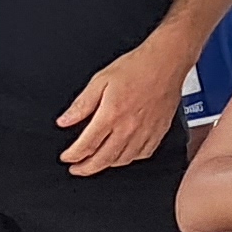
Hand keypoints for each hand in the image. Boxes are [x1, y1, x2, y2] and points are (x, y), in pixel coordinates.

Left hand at [57, 36, 202, 174]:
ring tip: (96, 163)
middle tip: (77, 168)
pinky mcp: (158, 132)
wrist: (166, 62)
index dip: (72, 155)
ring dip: (106, 165)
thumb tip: (65, 121)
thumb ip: (81, 104)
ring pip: (122, 160)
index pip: (86, 145)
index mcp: (111, 115)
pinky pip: (142, 155)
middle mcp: (128, 128)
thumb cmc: (136, 67)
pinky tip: (122, 156)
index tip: (66, 157)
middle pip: (103, 159)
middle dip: (85, 168)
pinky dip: (129, 159)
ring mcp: (145, 132)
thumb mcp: (100, 81)